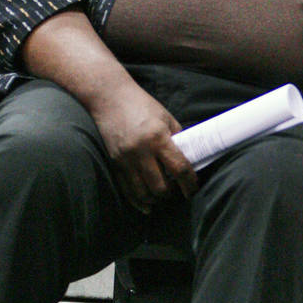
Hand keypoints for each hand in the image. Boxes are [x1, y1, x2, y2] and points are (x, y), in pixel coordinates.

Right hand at [90, 81, 197, 212]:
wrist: (109, 97)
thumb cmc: (142, 104)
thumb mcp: (166, 118)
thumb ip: (177, 139)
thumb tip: (189, 158)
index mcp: (158, 138)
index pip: (179, 168)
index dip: (189, 183)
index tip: (193, 189)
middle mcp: (141, 151)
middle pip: (160, 186)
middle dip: (171, 193)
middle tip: (176, 190)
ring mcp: (125, 159)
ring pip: (143, 192)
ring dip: (155, 198)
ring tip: (162, 194)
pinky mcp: (114, 162)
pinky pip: (126, 189)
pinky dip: (138, 200)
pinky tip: (147, 205)